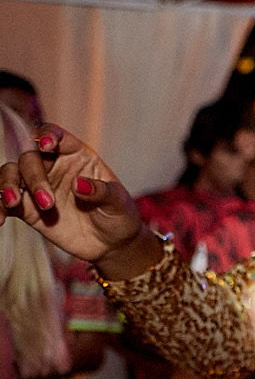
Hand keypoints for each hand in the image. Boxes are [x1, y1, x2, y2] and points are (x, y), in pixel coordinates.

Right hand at [0, 124, 148, 268]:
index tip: (45, 145)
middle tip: (48, 203)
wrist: (112, 243)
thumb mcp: (119, 203)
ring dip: (6, 185)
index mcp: (77, 156)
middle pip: (30, 158)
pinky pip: (4, 202)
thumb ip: (102, 192)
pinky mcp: (27, 208)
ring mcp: (37, 187)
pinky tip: (0, 219)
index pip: (55, 136)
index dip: (47, 135)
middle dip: (33, 177)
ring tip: (13, 203)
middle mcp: (53, 167)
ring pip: (10, 174)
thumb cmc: (119, 215)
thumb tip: (79, 184)